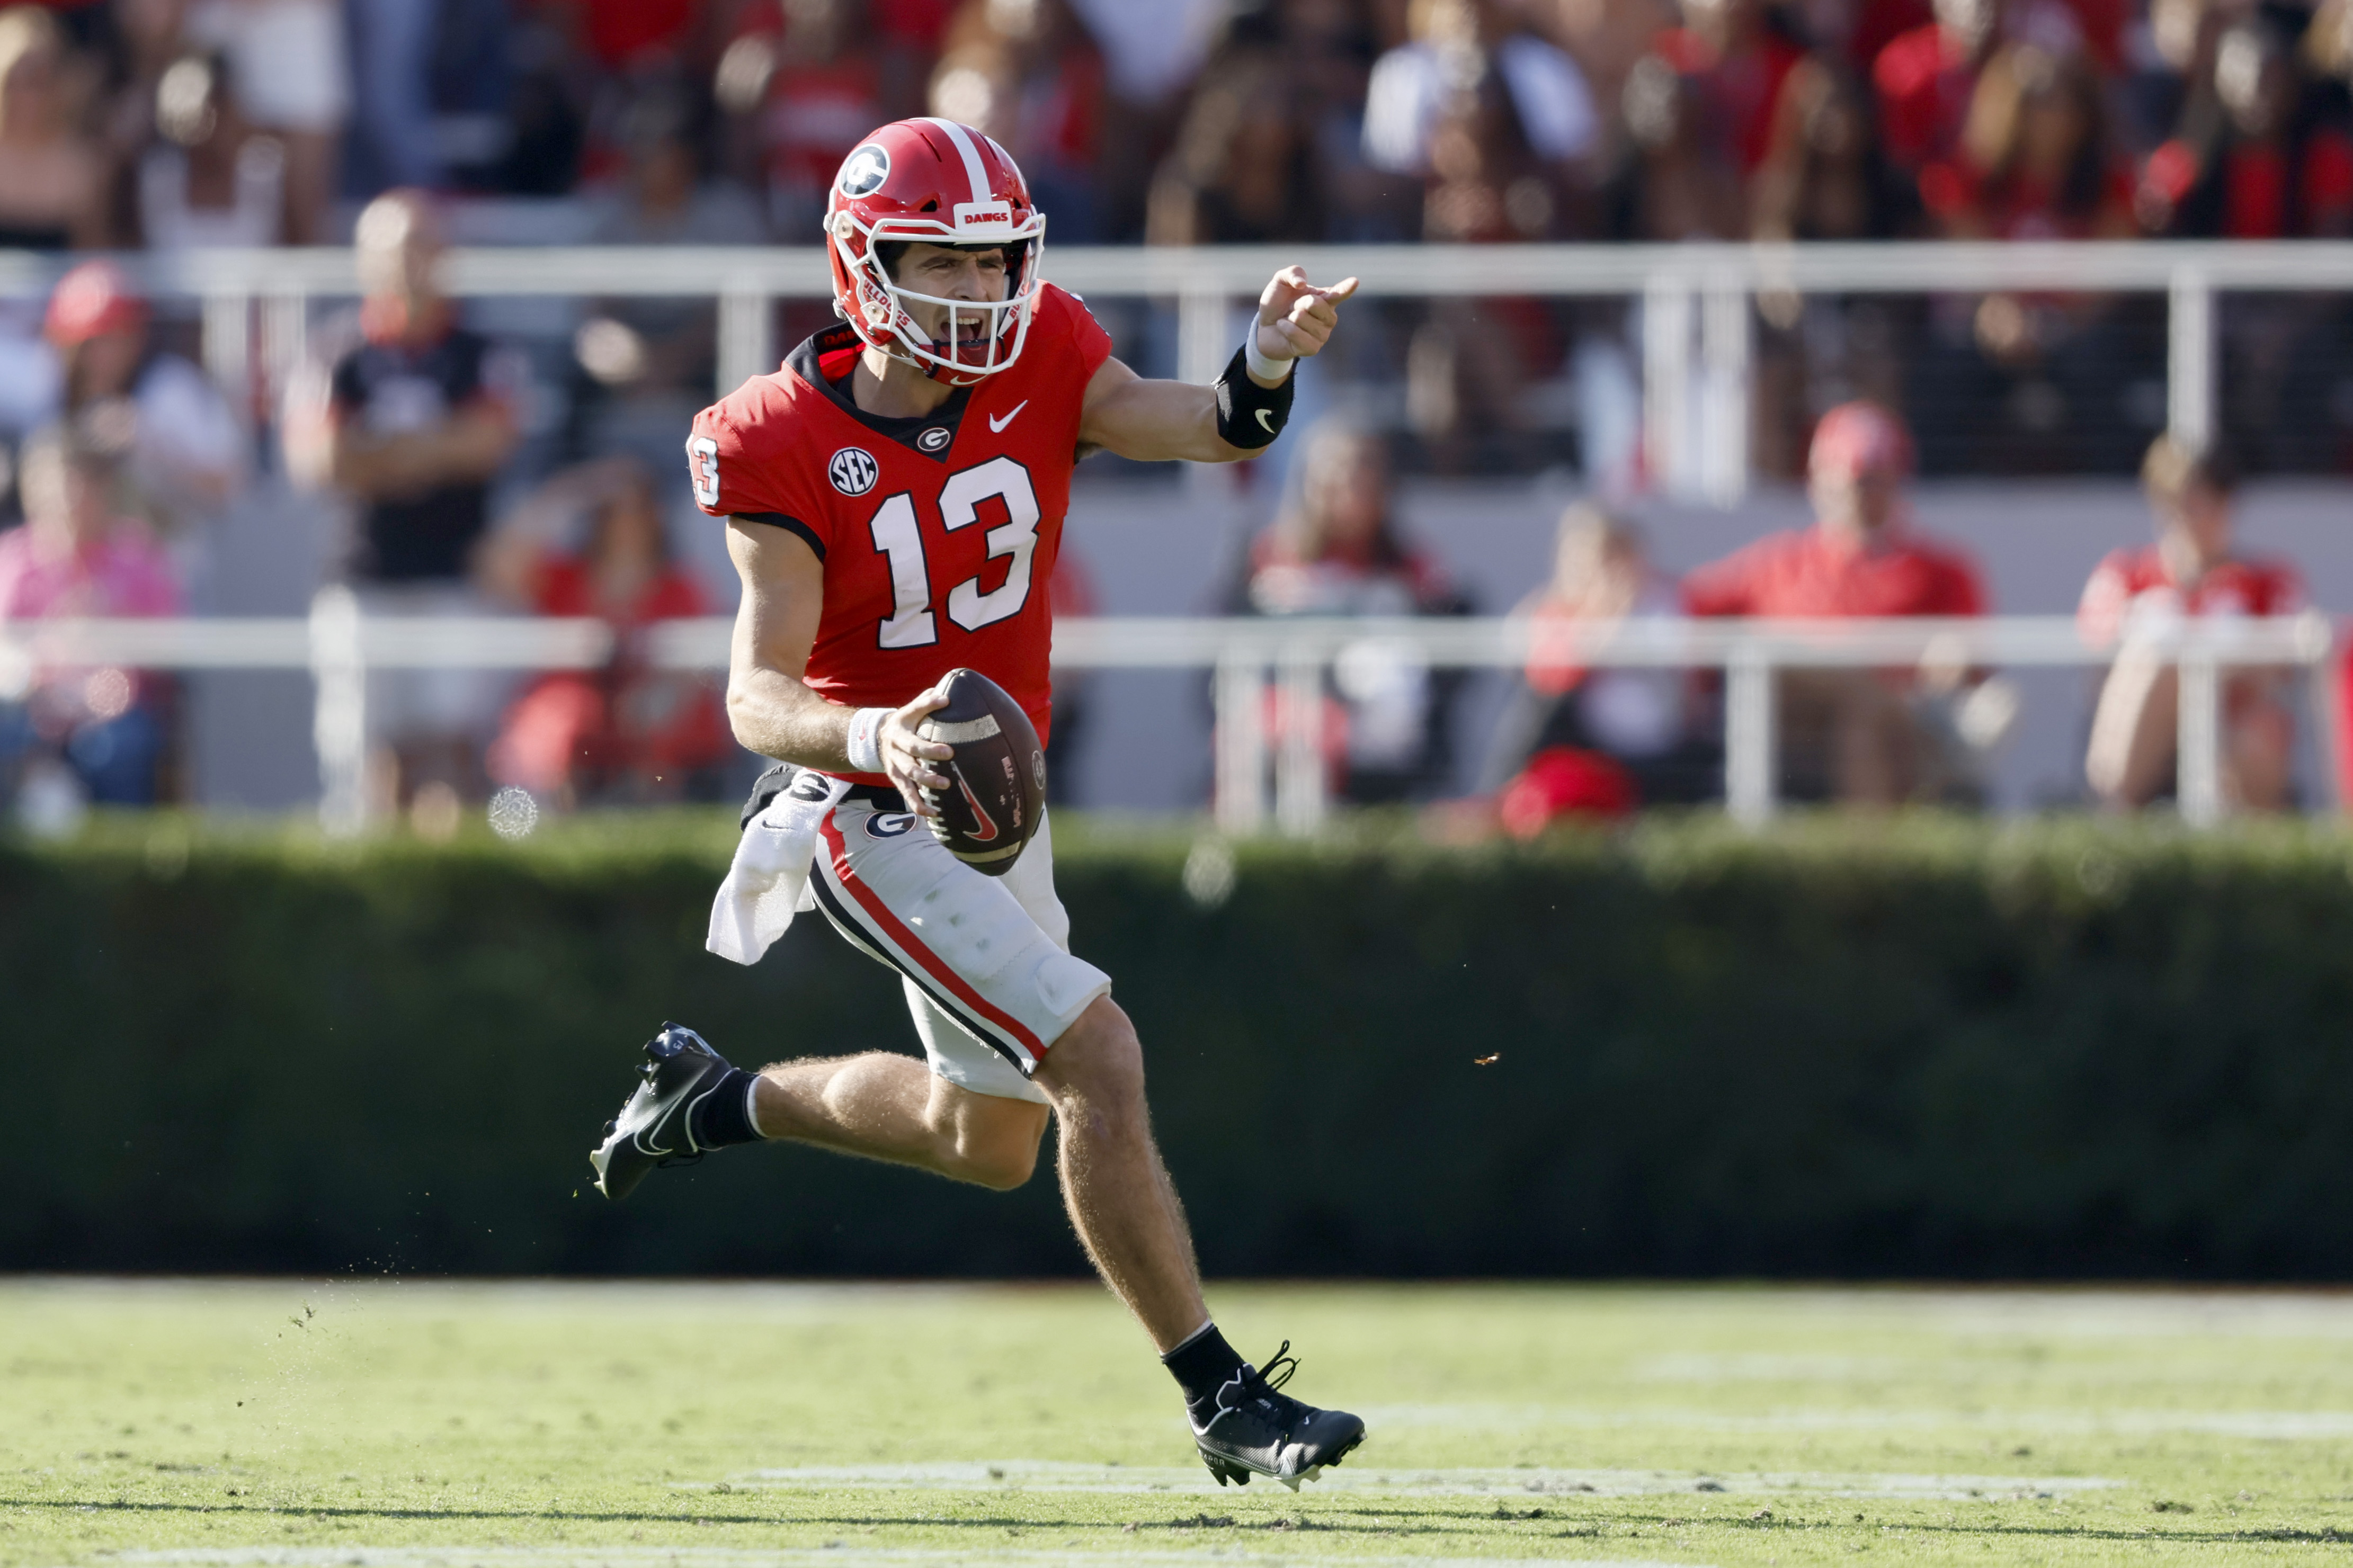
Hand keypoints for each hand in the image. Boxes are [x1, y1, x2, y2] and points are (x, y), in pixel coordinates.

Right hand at [880, 686, 953, 817]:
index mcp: (900, 726)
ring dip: (926, 781)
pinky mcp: (896, 780)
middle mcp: (895, 746)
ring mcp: (895, 765)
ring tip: (945, 785)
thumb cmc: (904, 724)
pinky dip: (918, 805)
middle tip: (950, 753)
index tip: (945, 701)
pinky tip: (933, 813)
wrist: (876, 740)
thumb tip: (946, 694)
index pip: (914, 710)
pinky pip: (907, 794)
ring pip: (909, 775)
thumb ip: (926, 702)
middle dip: (929, 752)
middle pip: (911, 750)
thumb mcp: (910, 710)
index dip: (928, 705)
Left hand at [1251, 266, 1359, 382]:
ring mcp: (1323, 334)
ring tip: (1289, 320)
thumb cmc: (1277, 303)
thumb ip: (1292, 273)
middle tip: (1292, 308)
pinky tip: (1284, 328)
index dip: (1346, 288)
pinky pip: (1296, 334)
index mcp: (1326, 299)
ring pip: (1302, 318)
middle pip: (1315, 303)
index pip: (1339, 293)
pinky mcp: (1312, 348)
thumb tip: (1302, 283)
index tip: (1354, 281)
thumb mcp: (1281, 282)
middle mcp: (1329, 317)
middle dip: (1297, 303)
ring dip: (1289, 316)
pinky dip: (1285, 328)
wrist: (1264, 326)